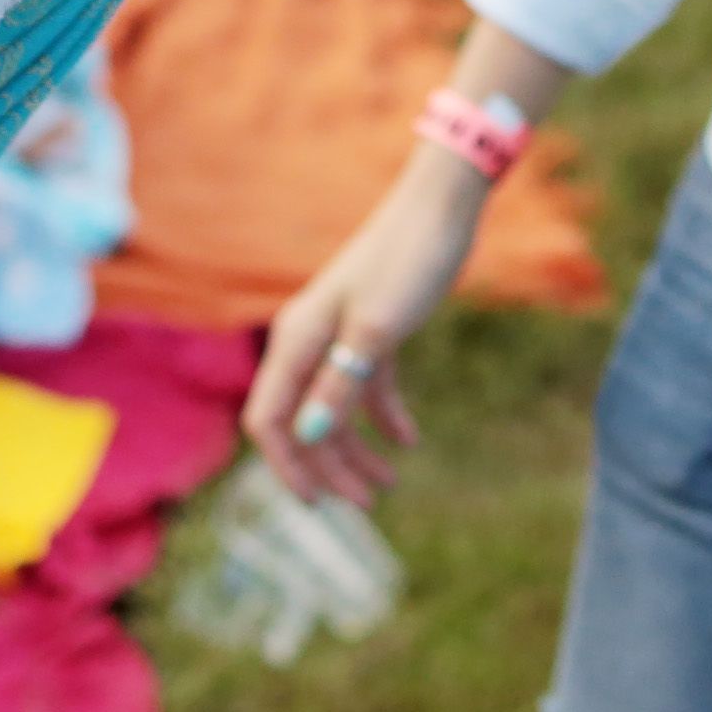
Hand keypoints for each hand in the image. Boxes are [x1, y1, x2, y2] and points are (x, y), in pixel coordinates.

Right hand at [241, 157, 490, 507]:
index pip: (269, 421)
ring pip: (333, 409)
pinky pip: (365, 386)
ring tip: (390, 483)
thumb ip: (340, 384)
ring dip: (356, 449)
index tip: (319, 504)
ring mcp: (338, 336)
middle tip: (369, 504)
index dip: (288, 466)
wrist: (441, 208)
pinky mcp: (370, 331)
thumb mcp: (376, 330)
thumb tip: (308, 436)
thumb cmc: (407, 261)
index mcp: (297, 340)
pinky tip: (409, 440)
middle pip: (302, 422)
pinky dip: (383, 415)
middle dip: (330, 467)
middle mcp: (308, 341)